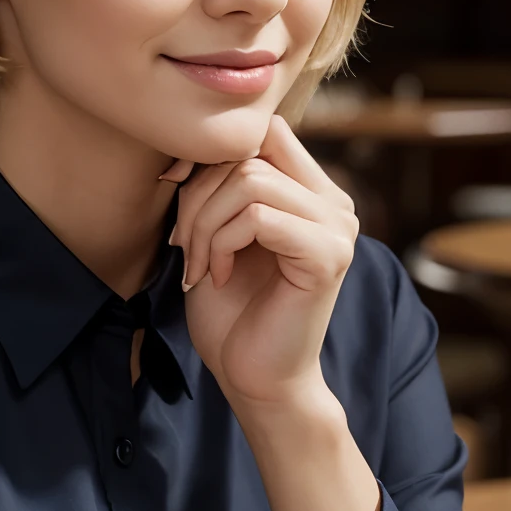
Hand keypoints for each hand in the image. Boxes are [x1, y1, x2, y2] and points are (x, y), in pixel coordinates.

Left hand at [166, 114, 358, 410]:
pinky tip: (218, 277)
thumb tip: (185, 146)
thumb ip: (219, 187)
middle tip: (183, 246)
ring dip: (206, 224)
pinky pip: (259, 217)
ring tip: (200, 265)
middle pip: (250, 152)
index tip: (174, 192)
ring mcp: (337, 228)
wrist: (254, 379)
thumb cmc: (233, 313)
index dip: (210, 154)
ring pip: (250, 182)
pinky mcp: (328, 255)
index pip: (263, 131)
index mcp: (312, 191)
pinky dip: (223, 244)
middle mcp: (333, 202)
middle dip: (198, 195)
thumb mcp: (218, 234)